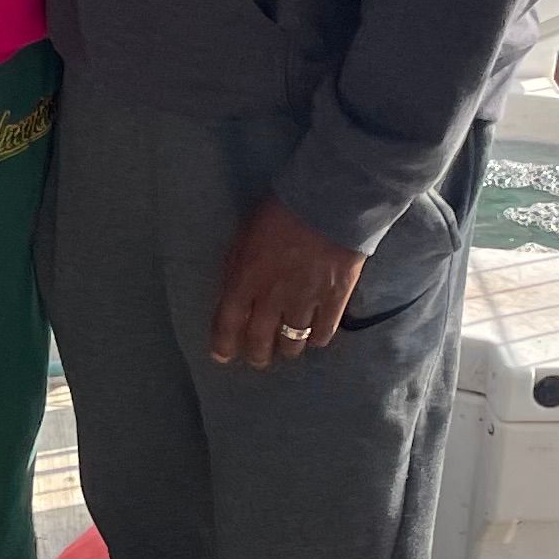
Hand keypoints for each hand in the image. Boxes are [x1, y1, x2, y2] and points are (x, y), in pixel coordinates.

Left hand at [210, 196, 363, 367]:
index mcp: (244, 279)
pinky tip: (314, 337)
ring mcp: (305, 302)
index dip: (224, 344)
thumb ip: (237, 267)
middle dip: (256, 355)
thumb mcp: (244, 235)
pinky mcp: (335, 300)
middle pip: (259, 341)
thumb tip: (233, 292)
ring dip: (286, 349)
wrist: (329, 200)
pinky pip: (323, 333)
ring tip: (287, 348)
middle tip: (258, 359)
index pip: (228, 323)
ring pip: (291, 343)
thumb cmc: (281, 209)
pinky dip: (316, 339)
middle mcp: (272, 298)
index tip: (223, 356)